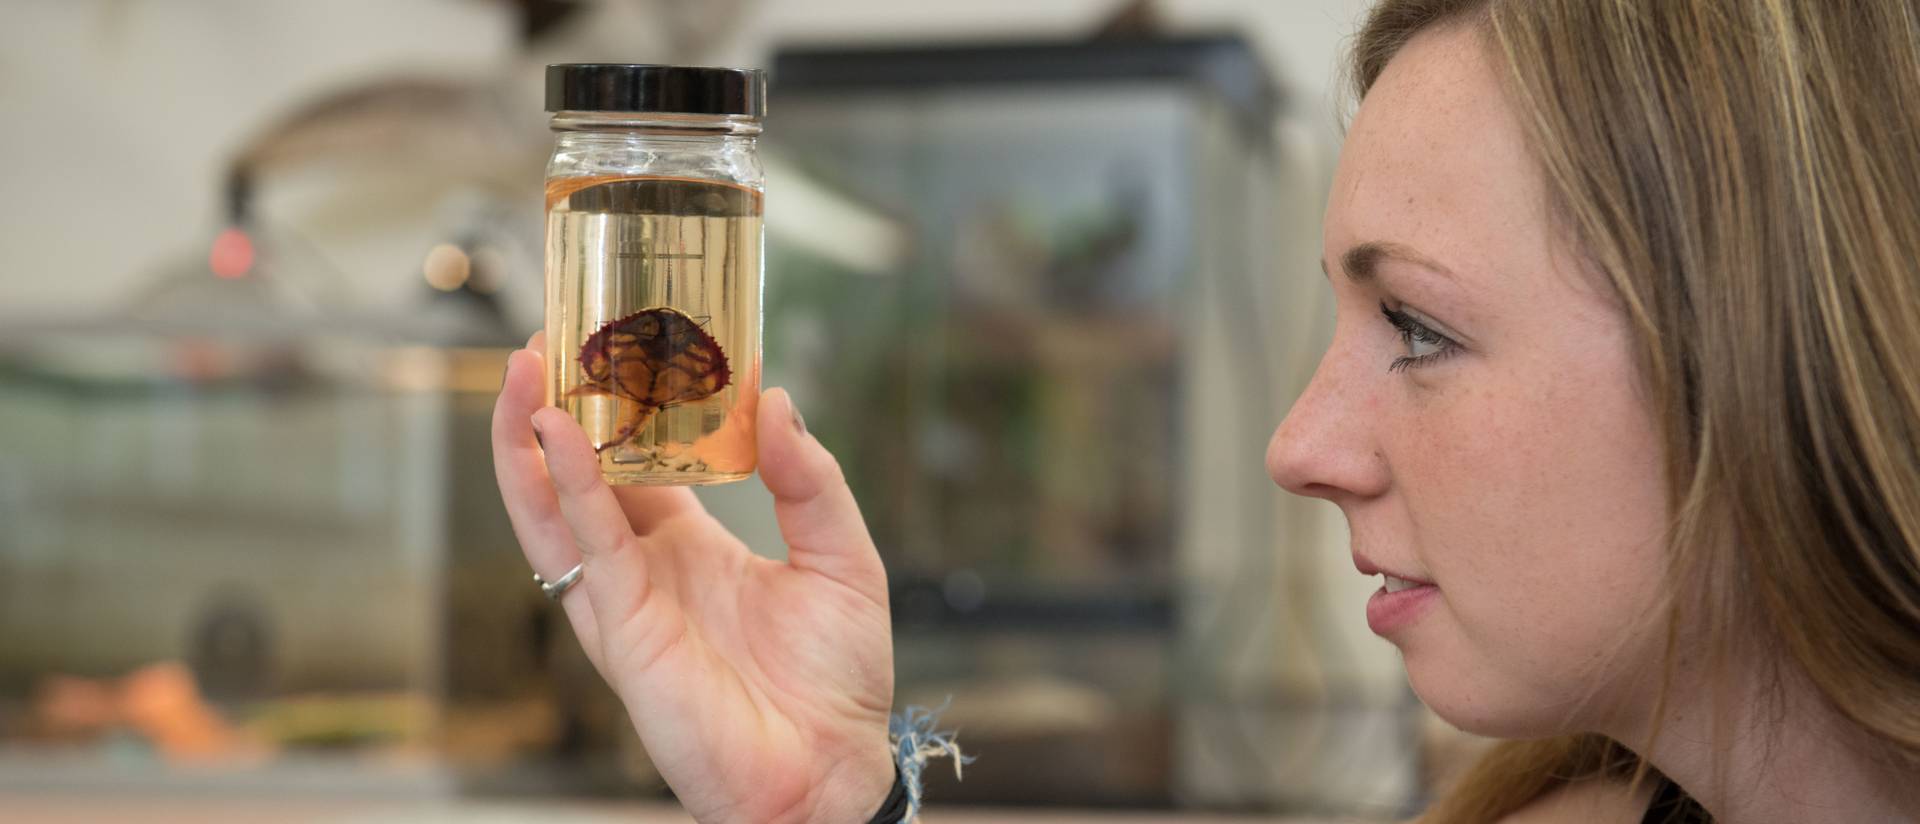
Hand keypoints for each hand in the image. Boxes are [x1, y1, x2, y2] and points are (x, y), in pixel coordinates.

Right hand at [493, 333, 895, 823]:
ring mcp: (623, 599)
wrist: (831, 768)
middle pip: (577, 474)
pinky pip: (586, 547)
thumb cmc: (838, 680)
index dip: (615, 407)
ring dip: (529, 438)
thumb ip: (811, 480)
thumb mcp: (843, 556)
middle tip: (547, 335)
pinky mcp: (623, 630)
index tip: (610, 342)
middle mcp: (644, 568)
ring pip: (552, 507)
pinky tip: (558, 434)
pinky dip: (568, 487)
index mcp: (691, 547)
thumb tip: (777, 398)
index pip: (634, 461)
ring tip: (525, 364)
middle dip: (554, 407)